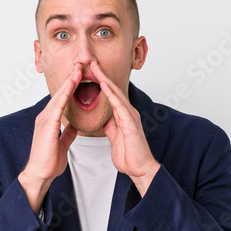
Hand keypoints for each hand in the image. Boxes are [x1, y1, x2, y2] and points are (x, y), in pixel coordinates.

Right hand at [18, 63, 80, 211]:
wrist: (40, 173)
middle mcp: (45, 117)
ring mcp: (44, 120)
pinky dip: (65, 94)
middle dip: (70, 79)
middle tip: (79, 65)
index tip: (79, 77)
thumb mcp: (62, 144)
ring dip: (68, 82)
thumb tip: (74, 125)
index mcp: (49, 121)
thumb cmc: (48, 161)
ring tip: (77, 70)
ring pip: (59, 96)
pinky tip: (71, 85)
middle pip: (60, 94)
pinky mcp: (47, 125)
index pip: (62, 100)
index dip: (70, 88)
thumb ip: (67, 133)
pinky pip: (58, 106)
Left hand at [92, 60, 159, 195]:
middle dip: (102, 75)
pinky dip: (112, 96)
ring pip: (117, 95)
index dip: (101, 83)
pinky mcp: (131, 124)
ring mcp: (131, 117)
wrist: (139, 169)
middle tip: (92, 62)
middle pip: (114, 90)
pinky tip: (105, 88)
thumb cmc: (130, 155)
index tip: (91, 72)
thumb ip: (112, 127)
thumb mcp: (115, 138)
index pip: (110, 95)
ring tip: (96, 69)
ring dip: (106, 81)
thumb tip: (106, 119)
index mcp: (123, 115)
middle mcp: (128, 113)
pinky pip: (120, 107)